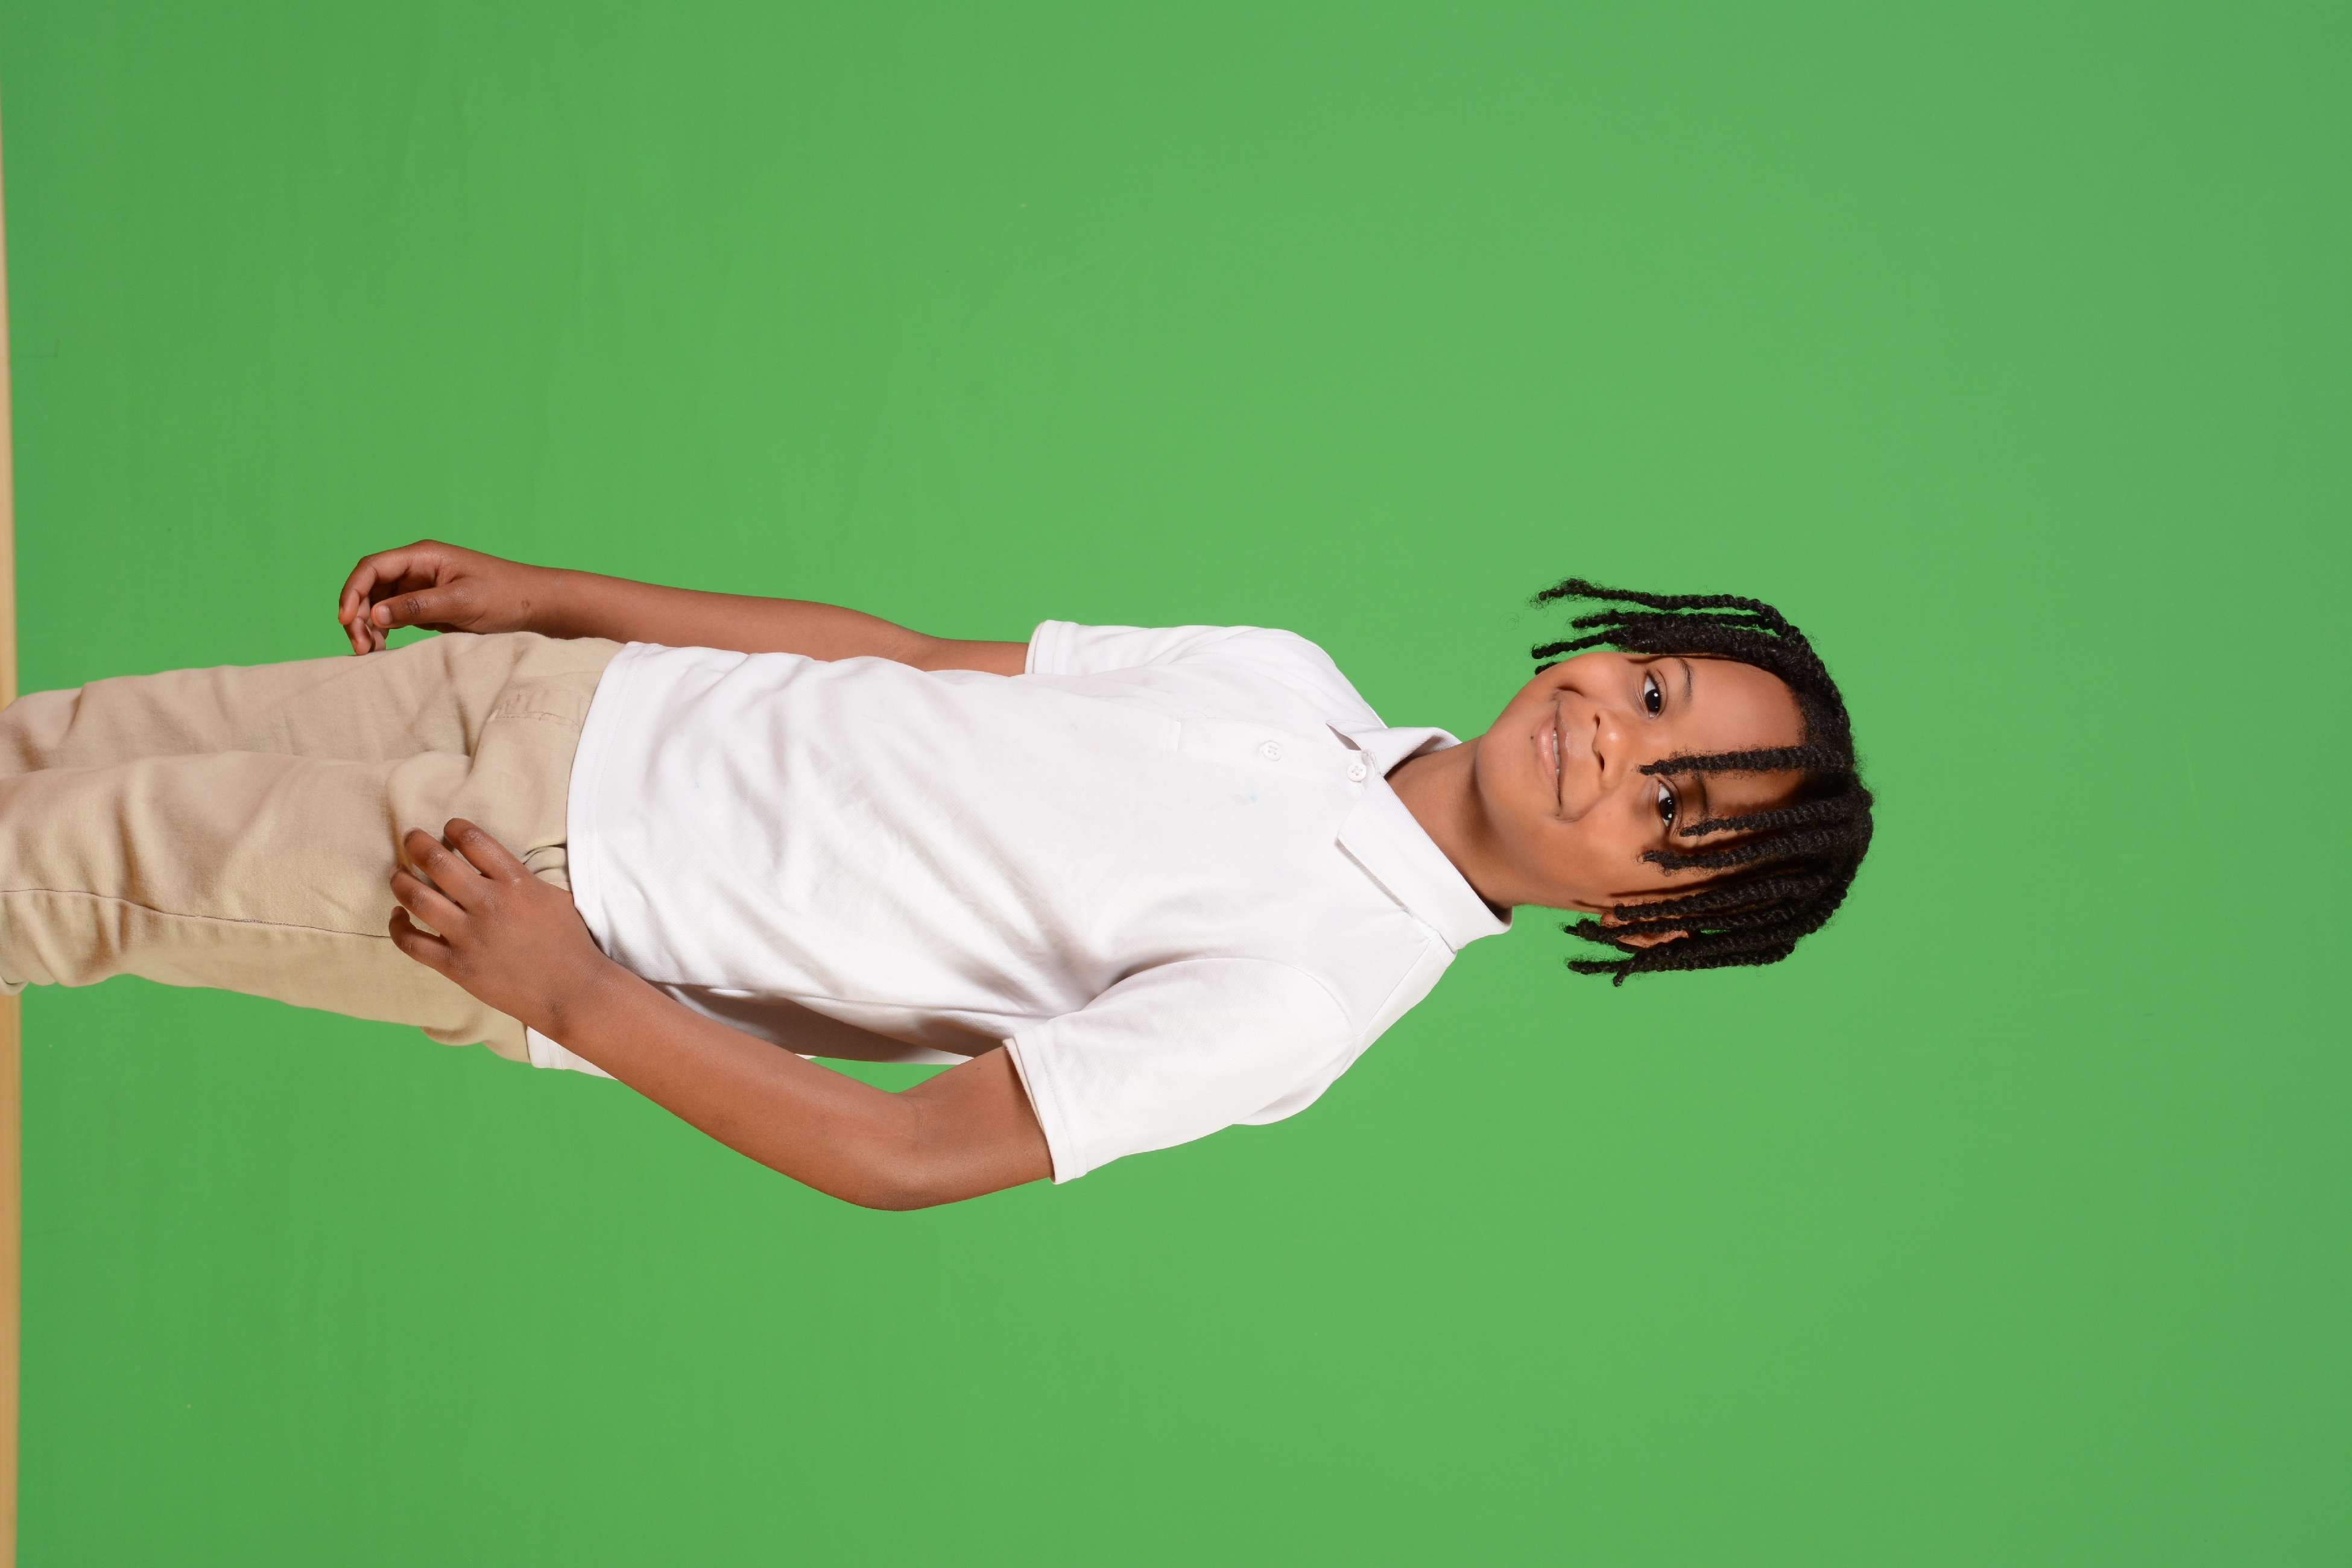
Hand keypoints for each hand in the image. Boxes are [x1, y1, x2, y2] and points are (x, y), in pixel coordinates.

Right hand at [338, 540, 555, 653]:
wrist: (537, 606)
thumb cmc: (506, 596)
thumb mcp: (462, 602)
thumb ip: (418, 606)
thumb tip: (375, 614)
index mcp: (423, 556)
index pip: (372, 568)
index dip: (353, 591)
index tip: (346, 621)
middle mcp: (418, 569)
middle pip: (370, 587)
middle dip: (358, 615)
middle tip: (361, 648)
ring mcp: (422, 588)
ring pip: (379, 604)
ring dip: (369, 626)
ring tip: (371, 653)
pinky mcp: (429, 608)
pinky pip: (395, 617)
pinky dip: (384, 632)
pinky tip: (384, 649)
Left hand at [388, 819, 618, 1034]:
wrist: (572, 991)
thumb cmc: (569, 942)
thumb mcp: (553, 896)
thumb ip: (521, 878)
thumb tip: (493, 865)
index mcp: (516, 882)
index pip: (473, 840)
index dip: (455, 828)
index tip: (449, 829)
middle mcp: (488, 904)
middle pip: (437, 861)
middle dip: (417, 843)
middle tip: (411, 838)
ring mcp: (469, 936)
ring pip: (418, 898)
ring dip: (401, 880)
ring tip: (398, 873)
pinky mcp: (457, 966)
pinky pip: (413, 943)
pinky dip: (398, 926)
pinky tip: (398, 915)